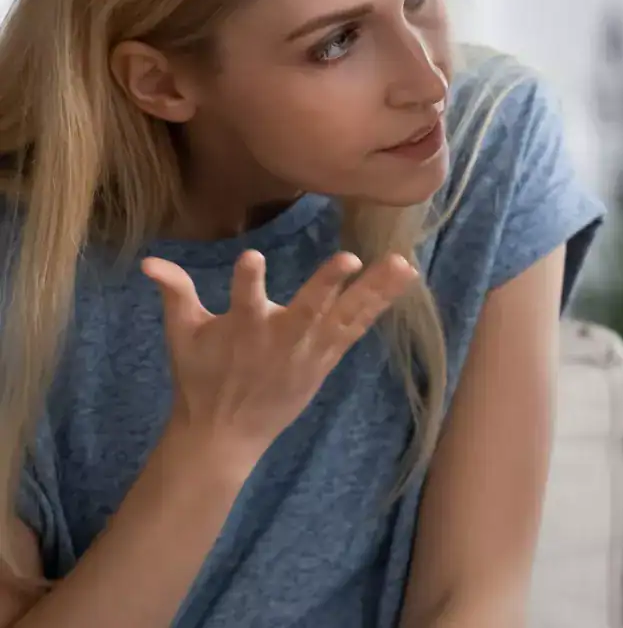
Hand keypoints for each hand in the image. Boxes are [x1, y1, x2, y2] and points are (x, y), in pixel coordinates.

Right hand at [140, 249, 416, 471]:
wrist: (223, 433)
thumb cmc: (200, 378)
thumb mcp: (181, 336)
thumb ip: (175, 293)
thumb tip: (148, 260)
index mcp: (242, 329)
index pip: (244, 299)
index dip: (248, 280)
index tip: (253, 259)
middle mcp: (280, 339)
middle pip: (308, 309)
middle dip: (327, 285)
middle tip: (349, 259)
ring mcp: (309, 351)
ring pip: (345, 316)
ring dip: (374, 290)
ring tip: (404, 264)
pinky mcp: (326, 359)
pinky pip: (357, 328)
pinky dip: (379, 306)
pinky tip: (402, 282)